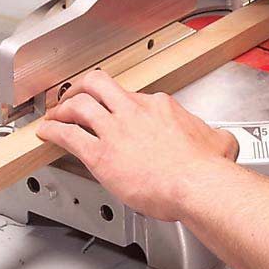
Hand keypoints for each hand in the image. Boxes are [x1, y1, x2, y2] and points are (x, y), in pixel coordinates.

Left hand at [34, 70, 238, 221]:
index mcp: (160, 107)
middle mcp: (134, 112)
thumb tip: (222, 140)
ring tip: (55, 115)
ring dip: (63, 108)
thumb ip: (215, 137)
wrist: (196, 184)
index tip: (116, 111)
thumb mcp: (219, 141)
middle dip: (82, 88)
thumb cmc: (205, 170)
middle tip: (74, 97)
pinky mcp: (101, 154)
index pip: (134, 97)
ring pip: (79, 104)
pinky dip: (54, 132)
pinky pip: (69, 136)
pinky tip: (47, 134)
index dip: (121, 103)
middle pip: (98, 84)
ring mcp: (115, 130)